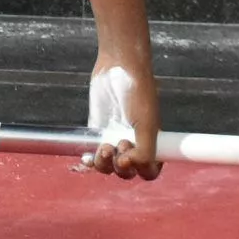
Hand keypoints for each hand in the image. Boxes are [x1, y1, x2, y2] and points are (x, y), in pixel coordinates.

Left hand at [82, 59, 160, 180]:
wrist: (118, 67)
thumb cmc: (138, 91)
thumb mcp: (146, 123)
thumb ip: (145, 150)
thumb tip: (135, 167)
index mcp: (152, 142)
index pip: (150, 170)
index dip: (142, 170)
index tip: (133, 159)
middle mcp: (134, 143)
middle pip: (129, 172)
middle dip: (122, 166)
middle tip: (120, 144)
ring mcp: (114, 138)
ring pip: (109, 167)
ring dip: (105, 164)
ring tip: (104, 147)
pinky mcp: (97, 131)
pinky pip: (94, 155)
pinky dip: (90, 161)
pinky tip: (87, 158)